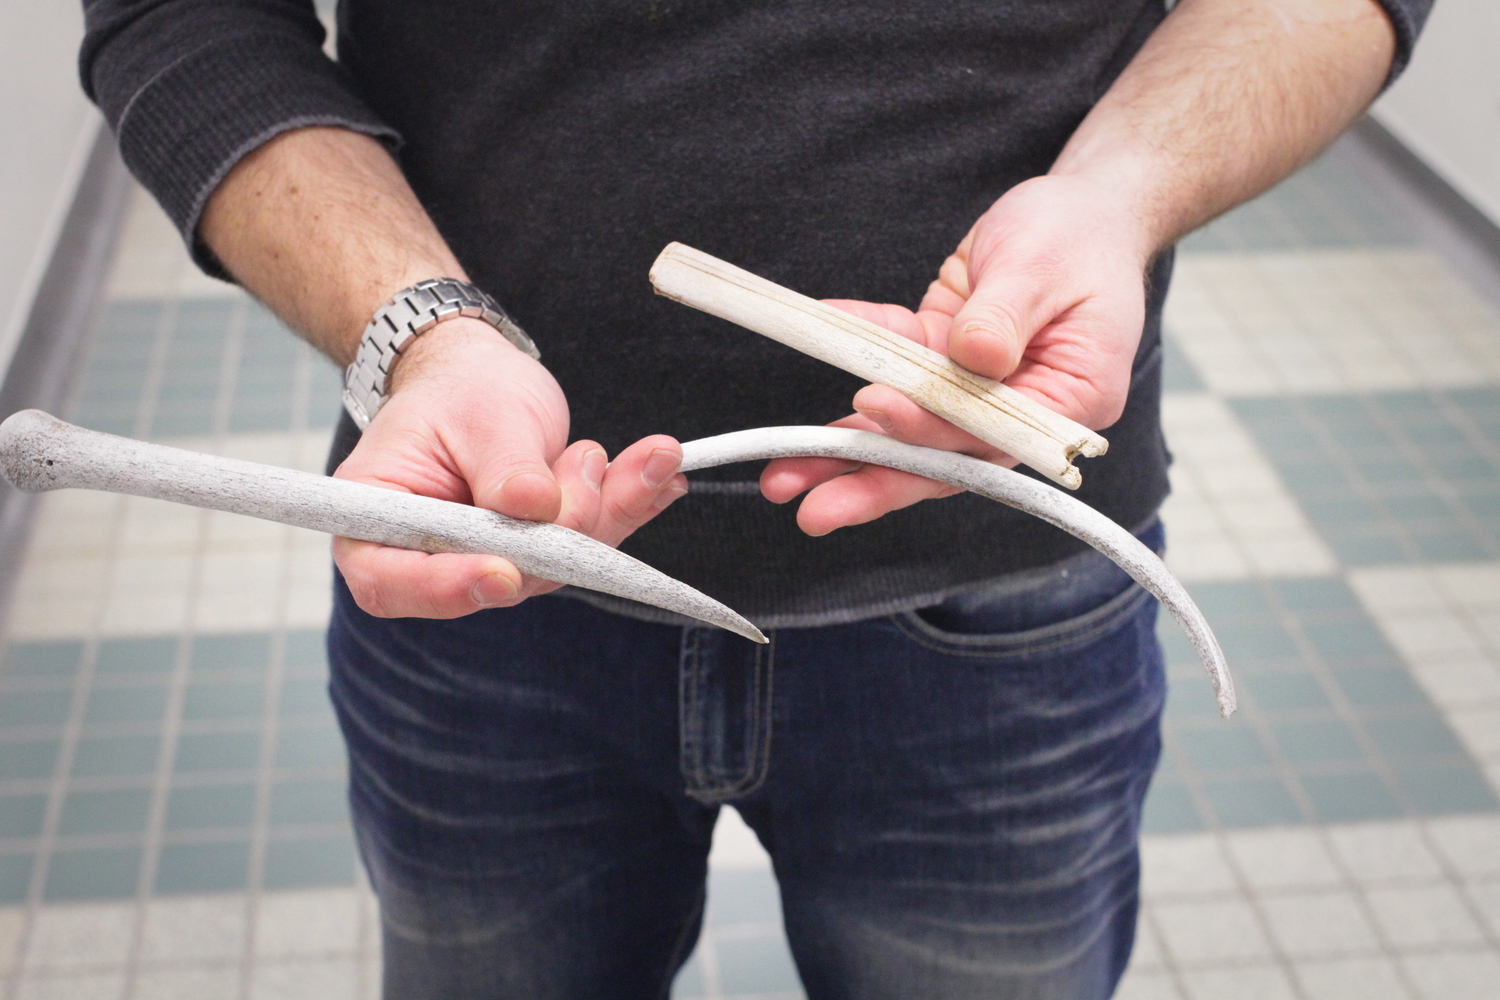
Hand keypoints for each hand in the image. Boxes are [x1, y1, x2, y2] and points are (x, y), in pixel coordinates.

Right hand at [330, 319, 688, 617]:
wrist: (480, 375)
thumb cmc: (458, 389)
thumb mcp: (478, 413)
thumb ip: (505, 466)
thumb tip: (536, 510)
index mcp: (375, 525)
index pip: (391, 580)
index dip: (448, 587)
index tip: (503, 570)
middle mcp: (430, 557)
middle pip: (493, 577)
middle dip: (557, 529)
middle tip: (586, 461)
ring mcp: (490, 561)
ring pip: (555, 565)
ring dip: (604, 508)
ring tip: (642, 453)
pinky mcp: (540, 552)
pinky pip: (590, 544)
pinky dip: (630, 506)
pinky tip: (663, 477)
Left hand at [760, 173, 1154, 534]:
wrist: (1085, 212)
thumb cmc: (1078, 238)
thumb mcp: (1044, 266)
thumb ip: (1005, 314)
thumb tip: (970, 356)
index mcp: (1069, 402)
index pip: (988, 436)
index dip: (929, 431)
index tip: (875, 408)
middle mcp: (1022, 413)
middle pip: (942, 459)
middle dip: (873, 482)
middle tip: (812, 510)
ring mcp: (979, 392)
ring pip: (907, 432)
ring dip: (845, 450)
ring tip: (783, 476)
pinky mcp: (946, 363)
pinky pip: (894, 366)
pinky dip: (856, 355)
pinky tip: (818, 342)